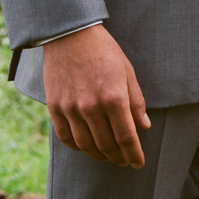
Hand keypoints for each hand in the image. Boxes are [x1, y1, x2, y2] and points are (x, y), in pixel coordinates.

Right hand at [42, 23, 150, 167]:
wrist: (71, 35)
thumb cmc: (105, 51)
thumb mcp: (128, 72)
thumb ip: (136, 101)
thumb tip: (143, 126)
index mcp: (114, 97)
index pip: (126, 137)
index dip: (133, 154)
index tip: (139, 163)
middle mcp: (91, 107)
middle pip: (106, 145)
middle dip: (119, 158)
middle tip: (125, 162)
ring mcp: (70, 109)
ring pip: (85, 145)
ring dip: (99, 156)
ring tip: (109, 157)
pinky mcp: (55, 108)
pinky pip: (65, 137)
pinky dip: (77, 147)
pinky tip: (87, 147)